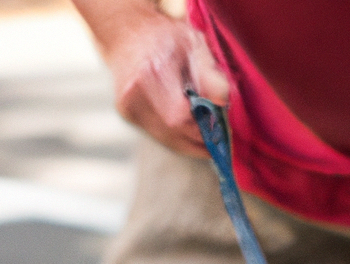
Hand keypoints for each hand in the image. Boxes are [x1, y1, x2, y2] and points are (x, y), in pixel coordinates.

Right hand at [75, 0, 229, 156]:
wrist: (128, 35)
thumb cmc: (165, 37)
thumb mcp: (194, 44)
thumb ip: (209, 74)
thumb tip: (222, 103)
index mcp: (155, 71)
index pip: (180, 115)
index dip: (203, 128)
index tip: (221, 131)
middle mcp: (136, 93)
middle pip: (172, 132)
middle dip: (198, 138)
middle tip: (217, 137)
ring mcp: (128, 107)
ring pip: (165, 138)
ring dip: (187, 141)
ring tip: (205, 136)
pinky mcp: (127, 115)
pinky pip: (157, 134)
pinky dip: (175, 135)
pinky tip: (185, 127)